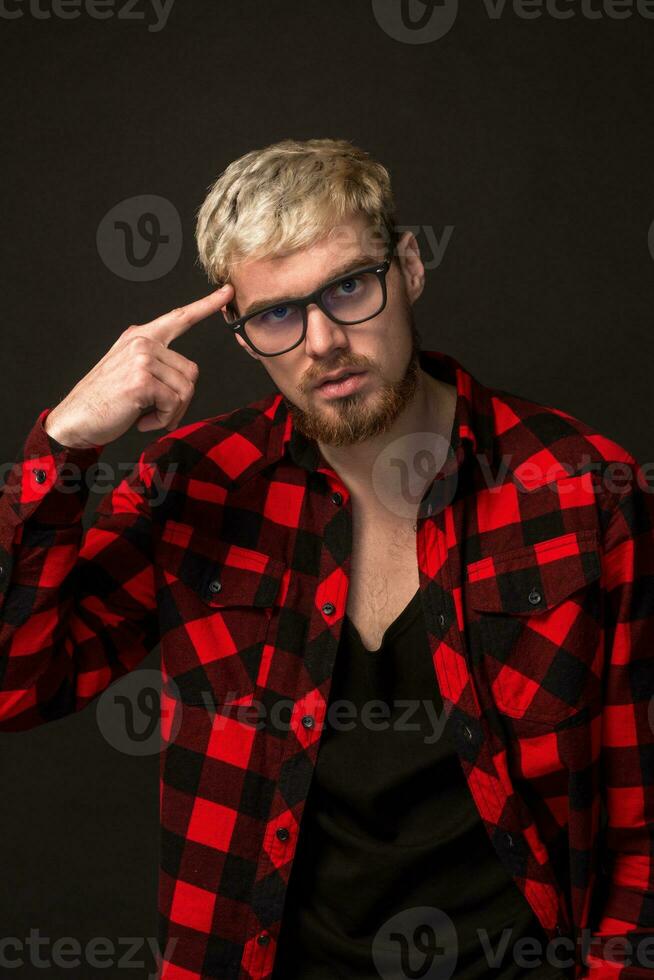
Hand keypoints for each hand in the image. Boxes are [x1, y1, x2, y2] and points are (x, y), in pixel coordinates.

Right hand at [43, 284, 234, 448]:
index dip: (206, 305)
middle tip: (156, 411)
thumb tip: (184, 374)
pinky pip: (174, 404)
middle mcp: (142, 342)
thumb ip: (155, 363)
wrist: (75, 419)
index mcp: (140, 336)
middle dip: (180, 400)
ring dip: (170, 412)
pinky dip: (162, 420)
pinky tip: (142, 420)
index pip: (179, 317)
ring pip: (186, 390)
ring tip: (146, 415)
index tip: (227, 292)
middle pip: (191, 373)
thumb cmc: (105, 400)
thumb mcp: (130, 371)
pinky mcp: (141, 380)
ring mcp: (141, 359)